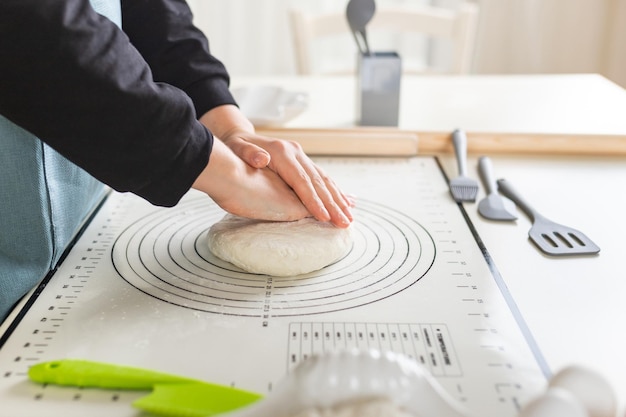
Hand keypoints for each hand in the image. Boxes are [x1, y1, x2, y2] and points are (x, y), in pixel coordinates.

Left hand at [199, 105, 353, 227]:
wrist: (239, 136)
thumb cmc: (235, 146)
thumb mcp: (236, 148)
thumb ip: (248, 154)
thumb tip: (261, 159)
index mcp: (282, 153)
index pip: (301, 181)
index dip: (313, 200)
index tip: (323, 217)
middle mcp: (296, 153)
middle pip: (318, 182)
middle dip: (333, 205)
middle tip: (344, 223)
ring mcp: (301, 156)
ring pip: (324, 180)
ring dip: (338, 200)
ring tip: (349, 217)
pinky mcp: (302, 161)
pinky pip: (321, 178)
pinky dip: (334, 191)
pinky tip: (346, 202)